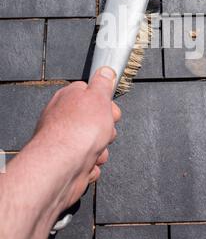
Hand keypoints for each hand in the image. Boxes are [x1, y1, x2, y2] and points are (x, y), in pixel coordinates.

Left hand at [33, 66, 120, 210]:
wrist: (62, 168)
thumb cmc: (78, 132)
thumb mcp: (98, 97)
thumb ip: (103, 83)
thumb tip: (104, 71)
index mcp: (69, 98)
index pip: (91, 94)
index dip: (105, 103)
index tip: (110, 110)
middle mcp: (63, 118)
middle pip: (96, 121)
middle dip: (106, 130)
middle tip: (103, 132)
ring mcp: (64, 142)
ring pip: (95, 144)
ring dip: (101, 150)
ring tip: (93, 151)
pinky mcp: (67, 163)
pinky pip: (89, 164)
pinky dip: (91, 166)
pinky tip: (87, 164)